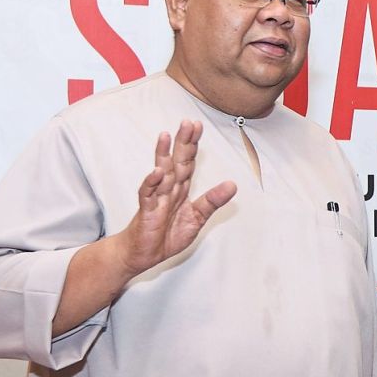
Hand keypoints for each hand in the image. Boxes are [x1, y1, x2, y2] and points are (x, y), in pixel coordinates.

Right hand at [110, 121, 235, 278]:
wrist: (144, 254)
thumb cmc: (167, 235)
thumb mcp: (197, 217)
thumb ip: (212, 201)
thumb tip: (233, 184)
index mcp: (181, 188)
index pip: (188, 162)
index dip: (193, 145)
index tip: (198, 126)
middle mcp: (169, 189)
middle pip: (176, 161)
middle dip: (182, 142)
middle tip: (188, 123)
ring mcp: (157, 198)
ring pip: (161, 172)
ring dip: (163, 155)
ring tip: (166, 136)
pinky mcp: (147, 210)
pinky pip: (148, 194)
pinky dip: (152, 183)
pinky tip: (157, 171)